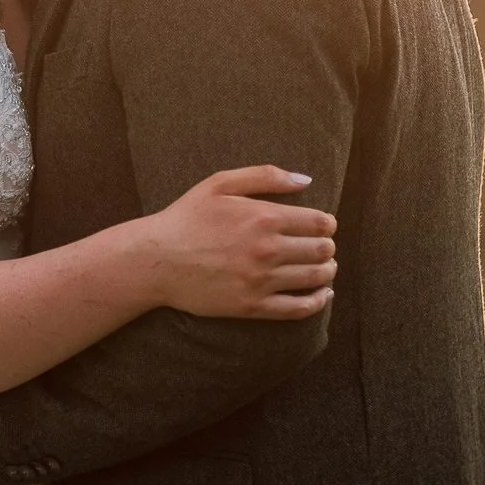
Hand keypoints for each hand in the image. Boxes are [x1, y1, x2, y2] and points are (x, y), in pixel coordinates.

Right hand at [146, 164, 338, 319]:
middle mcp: (268, 250)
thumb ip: (265, 176)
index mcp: (264, 217)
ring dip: (327, 271)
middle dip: (327, 246)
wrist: (157, 259)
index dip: (328, 223)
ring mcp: (261, 281)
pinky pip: (298, 308)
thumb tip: (306, 180)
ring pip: (315, 278)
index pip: (319, 222)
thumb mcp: (219, 183)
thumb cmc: (186, 218)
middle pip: (321, 250)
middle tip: (324, 246)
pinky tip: (321, 295)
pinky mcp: (253, 306)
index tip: (324, 225)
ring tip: (325, 268)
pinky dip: (317, 302)